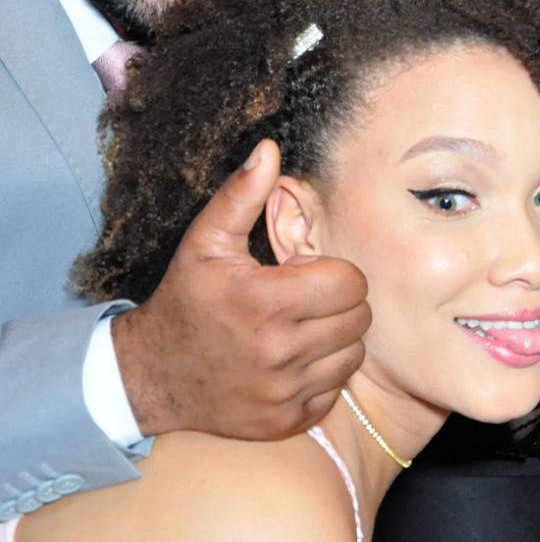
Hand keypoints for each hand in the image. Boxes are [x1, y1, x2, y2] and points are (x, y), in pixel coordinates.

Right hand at [112, 139, 369, 439]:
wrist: (151, 376)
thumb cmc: (186, 300)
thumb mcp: (206, 243)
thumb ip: (242, 194)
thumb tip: (270, 147)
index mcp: (264, 302)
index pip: (350, 283)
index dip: (333, 273)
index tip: (304, 275)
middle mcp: (278, 351)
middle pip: (359, 318)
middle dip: (339, 303)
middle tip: (307, 300)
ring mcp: (283, 392)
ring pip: (353, 354)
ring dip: (336, 338)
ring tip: (302, 328)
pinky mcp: (287, 421)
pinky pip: (336, 389)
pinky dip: (323, 374)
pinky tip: (293, 361)